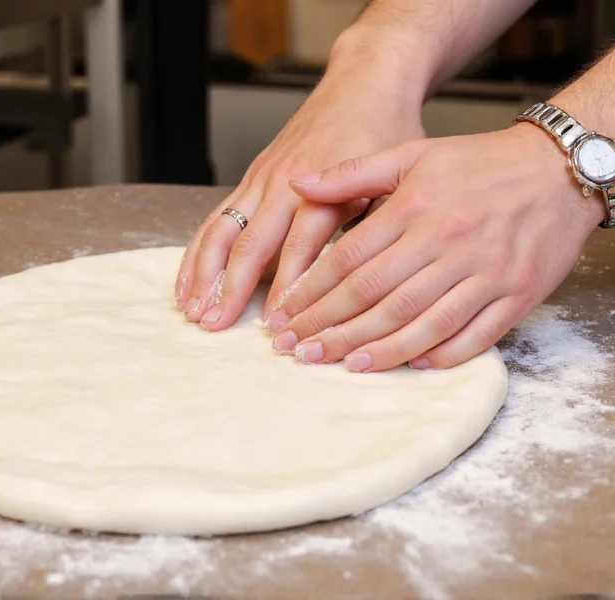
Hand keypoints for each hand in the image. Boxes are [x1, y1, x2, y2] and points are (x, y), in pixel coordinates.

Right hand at [174, 34, 425, 329]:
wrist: (364, 83)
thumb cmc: (382, 132)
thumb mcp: (394, 175)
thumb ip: (371, 221)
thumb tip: (359, 275)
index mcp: (324, 188)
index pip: (300, 247)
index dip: (287, 288)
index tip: (277, 323)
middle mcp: (285, 184)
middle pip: (249, 243)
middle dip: (228, 287)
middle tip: (213, 324)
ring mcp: (262, 180)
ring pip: (222, 231)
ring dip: (202, 273)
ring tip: (192, 309)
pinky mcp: (250, 179)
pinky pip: (215, 219)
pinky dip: (197, 251)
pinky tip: (187, 279)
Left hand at [270, 124, 604, 371]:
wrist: (558, 168)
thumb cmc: (479, 162)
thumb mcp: (411, 154)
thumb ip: (351, 172)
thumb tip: (297, 185)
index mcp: (416, 207)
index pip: (349, 260)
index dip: (312, 294)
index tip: (285, 317)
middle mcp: (447, 241)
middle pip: (377, 297)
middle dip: (331, 328)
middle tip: (298, 351)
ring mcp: (485, 271)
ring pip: (420, 322)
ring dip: (378, 349)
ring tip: (343, 364)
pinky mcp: (518, 294)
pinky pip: (475, 335)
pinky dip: (441, 353)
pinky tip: (410, 363)